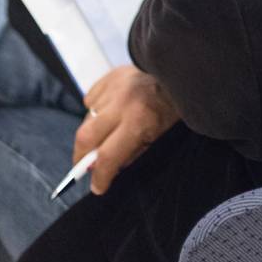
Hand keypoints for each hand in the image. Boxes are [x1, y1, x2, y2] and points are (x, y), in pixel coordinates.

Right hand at [75, 67, 177, 195]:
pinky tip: (107, 114)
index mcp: (138, 121)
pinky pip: (90, 99)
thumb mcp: (159, 139)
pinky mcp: (110, 77)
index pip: (107, 157)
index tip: (97, 187)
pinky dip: (94, 111)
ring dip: (90, 133)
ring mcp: (113, 87)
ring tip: (103, 136)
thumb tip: (106, 170)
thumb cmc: (173, 108)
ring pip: (86, 118)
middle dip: (80, 157)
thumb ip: (131, 156)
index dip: (99, 177)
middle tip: (83, 166)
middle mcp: (121, 103)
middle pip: (85, 137)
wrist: (181, 74)